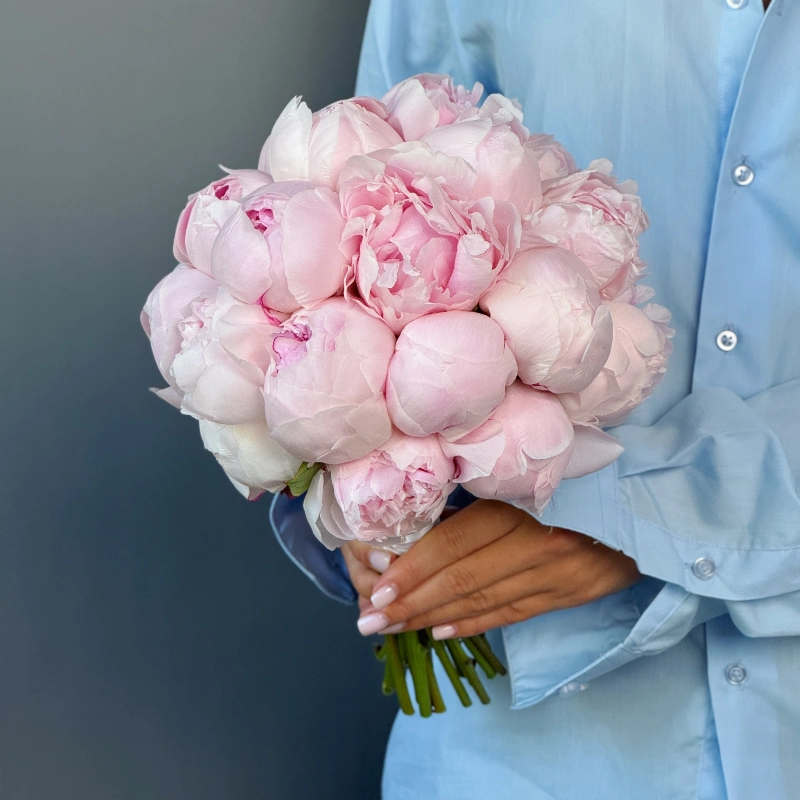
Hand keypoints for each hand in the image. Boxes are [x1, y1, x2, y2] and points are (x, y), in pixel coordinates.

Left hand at [344, 499, 640, 638]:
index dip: (415, 568)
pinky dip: (475, 625)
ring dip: (434, 618)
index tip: (378, 588)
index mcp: (522, 505)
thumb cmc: (581, 476)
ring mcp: (557, 573)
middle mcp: (538, 543)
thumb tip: (423, 524)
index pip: (457, 543)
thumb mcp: (530, 476)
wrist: (650, 500)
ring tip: (394, 629)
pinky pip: (514, 613)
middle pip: (463, 579)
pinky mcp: (570, 593)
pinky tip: (442, 633)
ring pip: (484, 601)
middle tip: (369, 622)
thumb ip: (482, 500)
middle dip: (411, 602)